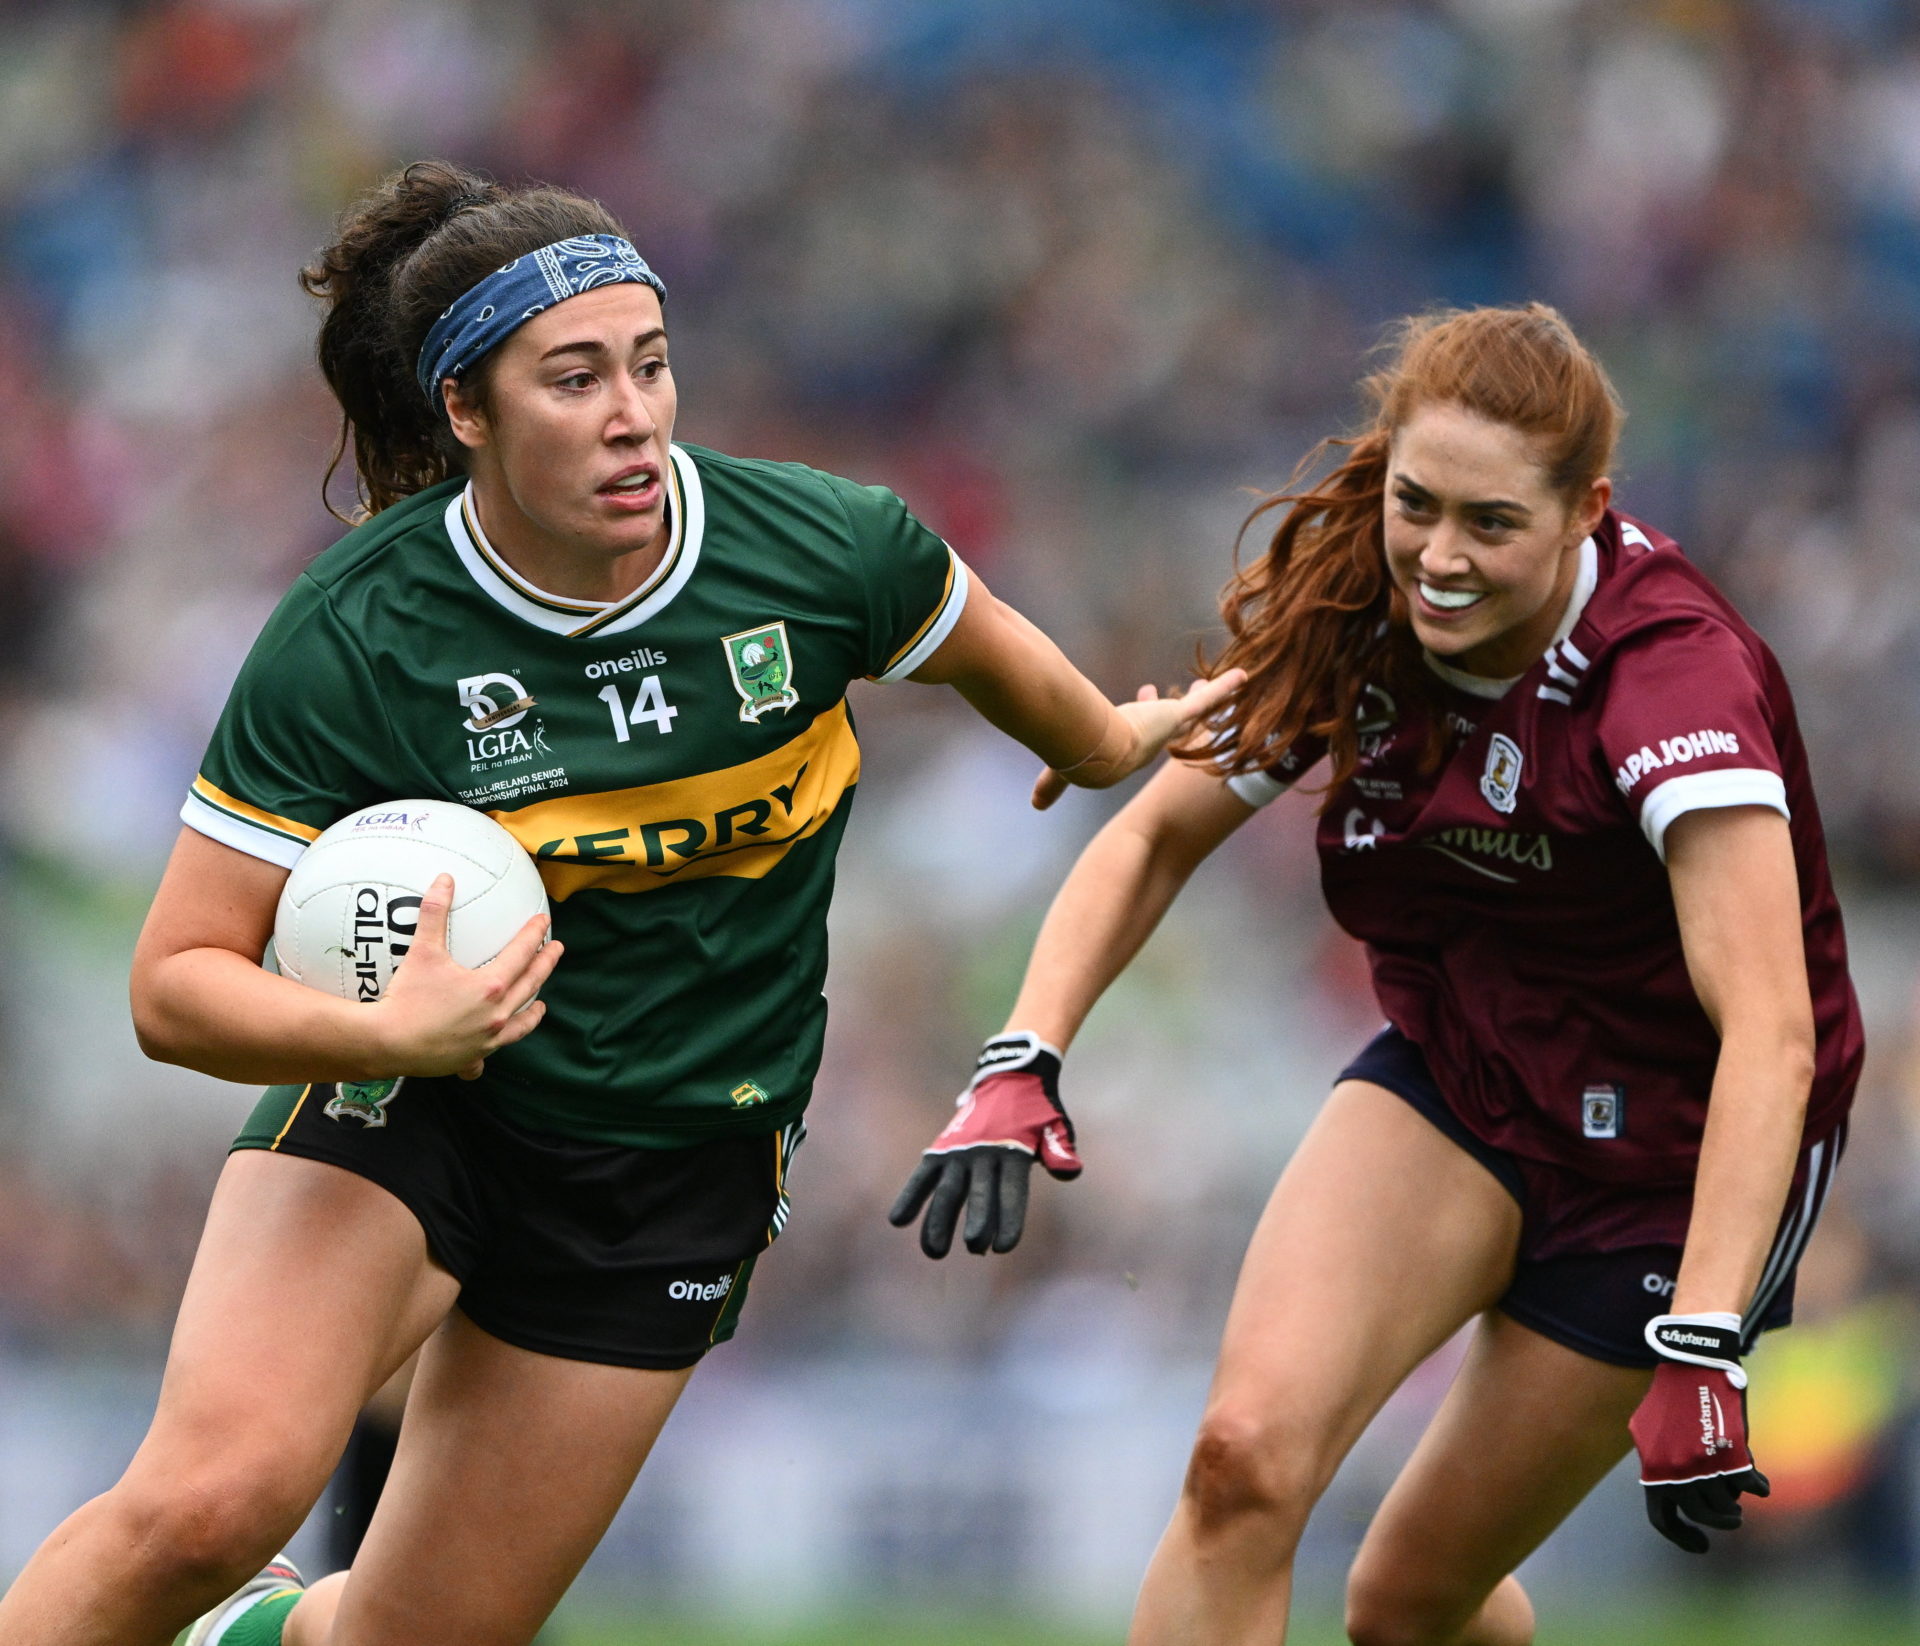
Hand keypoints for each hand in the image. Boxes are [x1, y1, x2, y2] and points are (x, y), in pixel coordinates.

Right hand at [369, 874, 561, 1079]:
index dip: (534, 935)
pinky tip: (494, 1044)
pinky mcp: (470, 1059)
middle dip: (545, 965)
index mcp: (490, 987)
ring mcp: (486, 1040)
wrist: (386, 1042)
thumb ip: (435, 913)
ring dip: (532, 1011)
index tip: (545, 922)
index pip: (521, 954)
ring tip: (541, 1004)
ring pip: (519, 1024)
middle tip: (556, 950)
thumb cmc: (406, 997)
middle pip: (529, 985)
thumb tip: (444, 879)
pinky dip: (495, 1049)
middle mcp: (496, 1015)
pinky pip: (488, 1055)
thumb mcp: (422, 951)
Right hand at [889, 1032, 1081, 1256]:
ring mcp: (959, 1150)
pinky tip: (899, 1221)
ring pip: (946, 1190)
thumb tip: (1070, 1172)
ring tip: (935, 1252)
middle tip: (974, 1249)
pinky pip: (924, 1176)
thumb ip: (1060, 1151)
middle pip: (978, 1193)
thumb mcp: (1056, 1126)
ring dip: (937, 1221)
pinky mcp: (942, 1149)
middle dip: (975, 1222)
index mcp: (1013, 1152)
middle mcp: (983, 1152)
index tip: (1003, 1248)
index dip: (1008, 1220)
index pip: (1011, 1193)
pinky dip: (911, 1196)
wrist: (1010, 1076)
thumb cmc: (1037, 1111)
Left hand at [1032, 671, 1245, 809]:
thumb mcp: (1063, 763)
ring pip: (1198, 711)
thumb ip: (1050, 784)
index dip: (1146, 709)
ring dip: (1214, 698)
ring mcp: (1167, 728)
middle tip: (1190, 688)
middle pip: (1175, 720)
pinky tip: (1242, 675)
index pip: (1143, 727)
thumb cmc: (1077, 755)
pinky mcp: (1178, 717)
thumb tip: (1035, 808)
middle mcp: (1152, 739)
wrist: (1094, 755)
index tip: (1145, 690)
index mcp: (1129, 745)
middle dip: (1182, 706)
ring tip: (1235, 685)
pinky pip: (1209, 700)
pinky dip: (1225, 687)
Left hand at [1630, 1312, 1768, 1552]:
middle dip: (1719, 1521)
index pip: (1663, 1518)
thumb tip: (1672, 1493)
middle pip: (1701, 1515)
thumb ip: (1658, 1463)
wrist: (1691, 1364)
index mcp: (1654, 1468)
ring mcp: (1705, 1465)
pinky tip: (1761, 1486)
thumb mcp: (1648, 1431)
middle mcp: (1677, 1471)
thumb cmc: (1670, 1395)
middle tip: (1731, 1519)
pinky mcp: (1733, 1454)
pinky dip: (1758, 1489)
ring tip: (1738, 1499)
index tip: (1701, 1545)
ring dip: (1734, 1505)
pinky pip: (1750, 1487)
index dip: (1682, 1537)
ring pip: (1726, 1504)